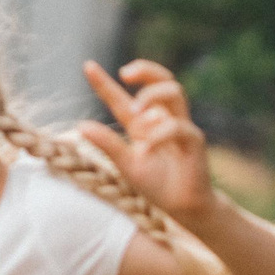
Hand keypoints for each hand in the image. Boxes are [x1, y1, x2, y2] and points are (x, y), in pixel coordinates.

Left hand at [78, 59, 216, 227]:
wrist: (184, 208)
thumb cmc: (157, 186)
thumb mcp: (126, 164)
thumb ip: (107, 145)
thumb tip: (80, 125)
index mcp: (142, 126)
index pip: (121, 99)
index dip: (104, 82)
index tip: (87, 66)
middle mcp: (162, 120)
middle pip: (161, 79)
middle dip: (144, 71)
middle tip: (124, 76)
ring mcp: (180, 128)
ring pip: (174, 92)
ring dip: (152, 96)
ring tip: (136, 114)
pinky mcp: (194, 142)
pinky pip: (178, 127)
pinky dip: (159, 134)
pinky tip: (147, 150)